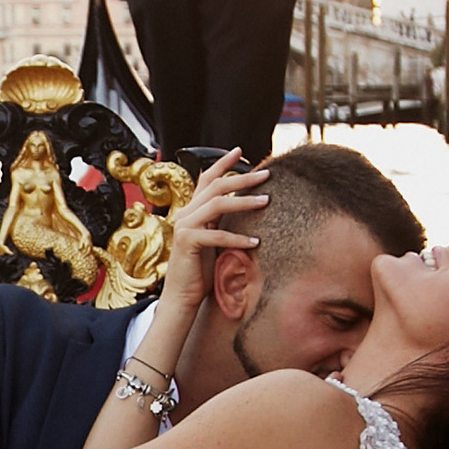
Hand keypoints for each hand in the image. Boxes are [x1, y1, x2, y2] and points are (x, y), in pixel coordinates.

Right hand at [157, 151, 262, 330]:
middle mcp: (185, 214)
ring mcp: (184, 227)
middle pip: (215, 186)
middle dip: (242, 177)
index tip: (241, 150)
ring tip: (267, 200)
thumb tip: (247, 206)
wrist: (182, 298)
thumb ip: (222, 222)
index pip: (206, 179)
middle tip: (266, 174)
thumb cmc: (201, 272)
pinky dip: (238, 238)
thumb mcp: (214, 241)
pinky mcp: (187, 243)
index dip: (222, 163)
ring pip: (216, 204)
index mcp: (191, 211)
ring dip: (244, 201)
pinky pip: (216, 235)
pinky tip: (256, 242)